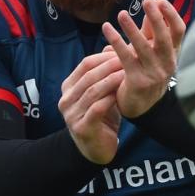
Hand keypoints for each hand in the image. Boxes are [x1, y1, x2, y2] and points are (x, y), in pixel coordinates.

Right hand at [58, 49, 123, 163]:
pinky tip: (122, 94)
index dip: (105, 57)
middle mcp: (66, 99)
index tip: (124, 51)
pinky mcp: (82, 128)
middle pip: (89, 76)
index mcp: (68, 87)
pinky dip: (109, 99)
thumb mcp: (101, 93)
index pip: (85, 65)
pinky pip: (97, 109)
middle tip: (128, 60)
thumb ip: (104, 73)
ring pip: (93, 91)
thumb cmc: (101, 117)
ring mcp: (71, 114)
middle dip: (110, 66)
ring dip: (111, 80)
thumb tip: (111, 46)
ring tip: (128, 74)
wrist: (96, 149)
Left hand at [101, 0, 186, 117]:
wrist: (140, 104)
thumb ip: (152, 29)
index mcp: (174, 54)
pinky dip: (116, 41)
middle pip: (165, 37)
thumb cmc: (145, 71)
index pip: (179, 31)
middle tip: (147, 1)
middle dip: (157, 18)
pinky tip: (107, 29)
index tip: (159, 0)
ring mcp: (154, 73)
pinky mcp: (138, 81)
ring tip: (121, 14)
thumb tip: (153, 2)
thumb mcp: (151, 50)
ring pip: (143, 47)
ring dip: (131, 28)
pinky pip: (125, 57)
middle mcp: (167, 63)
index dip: (171, 14)